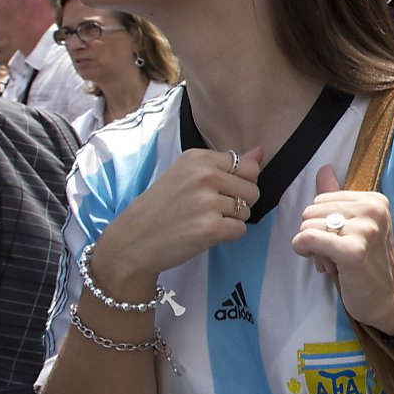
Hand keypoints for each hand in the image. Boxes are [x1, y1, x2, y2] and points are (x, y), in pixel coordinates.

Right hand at [94, 147, 263, 286]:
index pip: (248, 167)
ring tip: (202, 221)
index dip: (239, 183)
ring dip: (230, 221)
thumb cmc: (160, 207)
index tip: (217, 191)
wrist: (133, 240)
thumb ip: (225, 165)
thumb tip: (260, 153)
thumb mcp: (186, 175)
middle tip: (209, 210)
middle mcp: (205, 175)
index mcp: (199, 158)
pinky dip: (226, 236)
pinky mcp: (211, 227)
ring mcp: (208, 202)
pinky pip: (240, 230)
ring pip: (247, 211)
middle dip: (238, 203)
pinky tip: (204, 234)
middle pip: (252, 190)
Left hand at [292, 164, 393, 332]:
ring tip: (335, 261)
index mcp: (374, 200)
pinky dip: (305, 252)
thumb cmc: (369, 263)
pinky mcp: (353, 251)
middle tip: (336, 253)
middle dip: (315, 234)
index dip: (321, 223)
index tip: (340, 240)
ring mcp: (364, 230)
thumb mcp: (354, 226)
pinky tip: (324, 264)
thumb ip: (337, 199)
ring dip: (312, 248)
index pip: (322, 199)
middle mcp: (372, 210)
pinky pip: (307, 239)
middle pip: (311, 211)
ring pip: (307, 226)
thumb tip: (323, 169)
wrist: (388, 297)